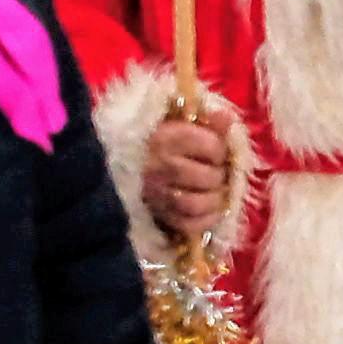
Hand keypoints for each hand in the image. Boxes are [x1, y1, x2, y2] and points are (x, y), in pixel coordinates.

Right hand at [145, 114, 234, 242]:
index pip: (211, 147)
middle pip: (207, 177)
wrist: (113, 161)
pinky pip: (186, 224)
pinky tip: (210, 211)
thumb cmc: (151, 137)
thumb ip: (204, 120)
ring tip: (216, 193)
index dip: (221, 151)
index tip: (216, 152)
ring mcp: (156, 194)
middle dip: (219, 176)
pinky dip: (204, 220)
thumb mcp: (175, 120)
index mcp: (166, 137)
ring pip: (195, 204)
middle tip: (219, 173)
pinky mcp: (156, 215)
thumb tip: (228, 119)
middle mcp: (160, 166)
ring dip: (214, 200)